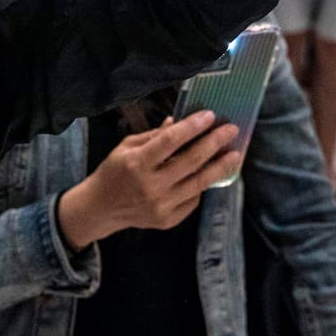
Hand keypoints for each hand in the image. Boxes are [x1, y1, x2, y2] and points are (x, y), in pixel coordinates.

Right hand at [56, 110, 240, 246]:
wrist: (100, 208)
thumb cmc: (113, 172)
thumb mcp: (126, 147)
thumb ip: (154, 136)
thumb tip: (179, 121)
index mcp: (137, 163)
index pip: (171, 141)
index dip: (193, 126)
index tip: (211, 115)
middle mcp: (151, 186)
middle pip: (191, 161)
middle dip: (214, 142)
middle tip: (231, 130)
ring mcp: (161, 205)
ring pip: (199, 183)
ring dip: (219, 166)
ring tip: (234, 154)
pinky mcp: (168, 220)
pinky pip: (193, 200)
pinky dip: (202, 185)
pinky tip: (210, 174)